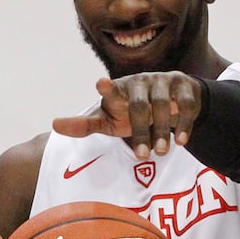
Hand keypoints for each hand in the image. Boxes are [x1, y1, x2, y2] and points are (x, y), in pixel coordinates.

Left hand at [52, 73, 201, 158]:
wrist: (170, 101)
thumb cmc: (131, 112)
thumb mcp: (109, 120)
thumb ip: (85, 125)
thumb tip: (54, 125)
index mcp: (119, 90)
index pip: (111, 90)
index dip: (107, 89)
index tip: (100, 84)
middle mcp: (140, 82)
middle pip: (140, 106)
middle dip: (141, 131)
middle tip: (142, 156)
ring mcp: (163, 82)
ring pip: (164, 105)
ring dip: (162, 131)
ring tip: (161, 152)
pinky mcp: (184, 86)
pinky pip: (186, 104)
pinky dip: (184, 123)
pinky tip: (183, 140)